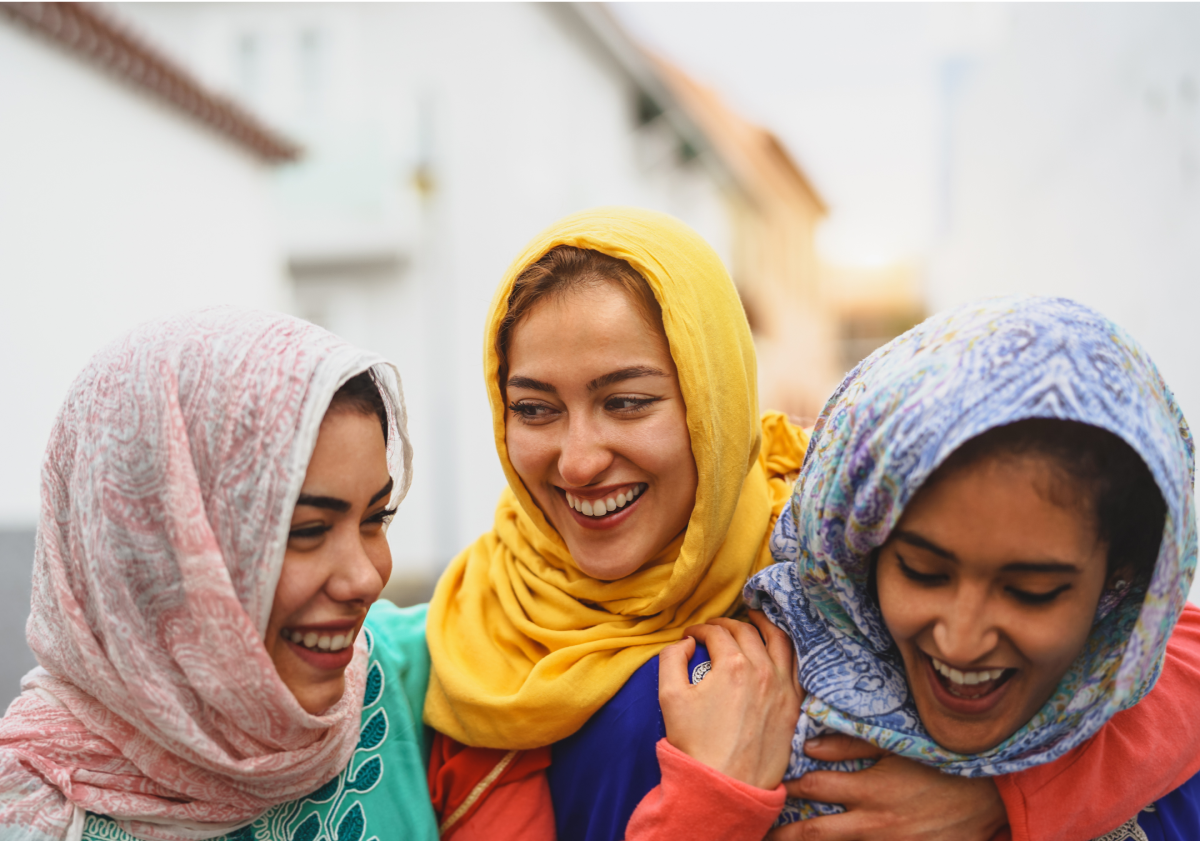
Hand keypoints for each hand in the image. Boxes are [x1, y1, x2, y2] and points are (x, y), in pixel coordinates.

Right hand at [658, 611, 801, 789]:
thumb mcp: (669, 697)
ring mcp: (782, 687)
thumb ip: (671, 659)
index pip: (716, 632)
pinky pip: (796, 666)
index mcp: (732, 665)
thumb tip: (685, 643)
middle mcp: (762, 670)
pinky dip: (787, 649)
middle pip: (746, 631)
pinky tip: (778, 647)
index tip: (691, 636)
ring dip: (764, 624)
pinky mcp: (793, 705)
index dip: (700, 629)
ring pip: (779, 640)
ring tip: (755, 618)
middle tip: (715, 628)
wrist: (724, 785)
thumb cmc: (695, 745)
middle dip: (726, 624)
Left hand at [765, 735, 1007, 840]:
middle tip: (759, 832)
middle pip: (816, 834)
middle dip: (784, 834)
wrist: (993, 796)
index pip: (814, 790)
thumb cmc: (941, 762)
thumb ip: (853, 743)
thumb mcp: (898, 746)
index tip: (765, 785)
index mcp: (870, 793)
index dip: (787, 788)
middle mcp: (875, 825)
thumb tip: (809, 746)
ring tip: (783, 840)